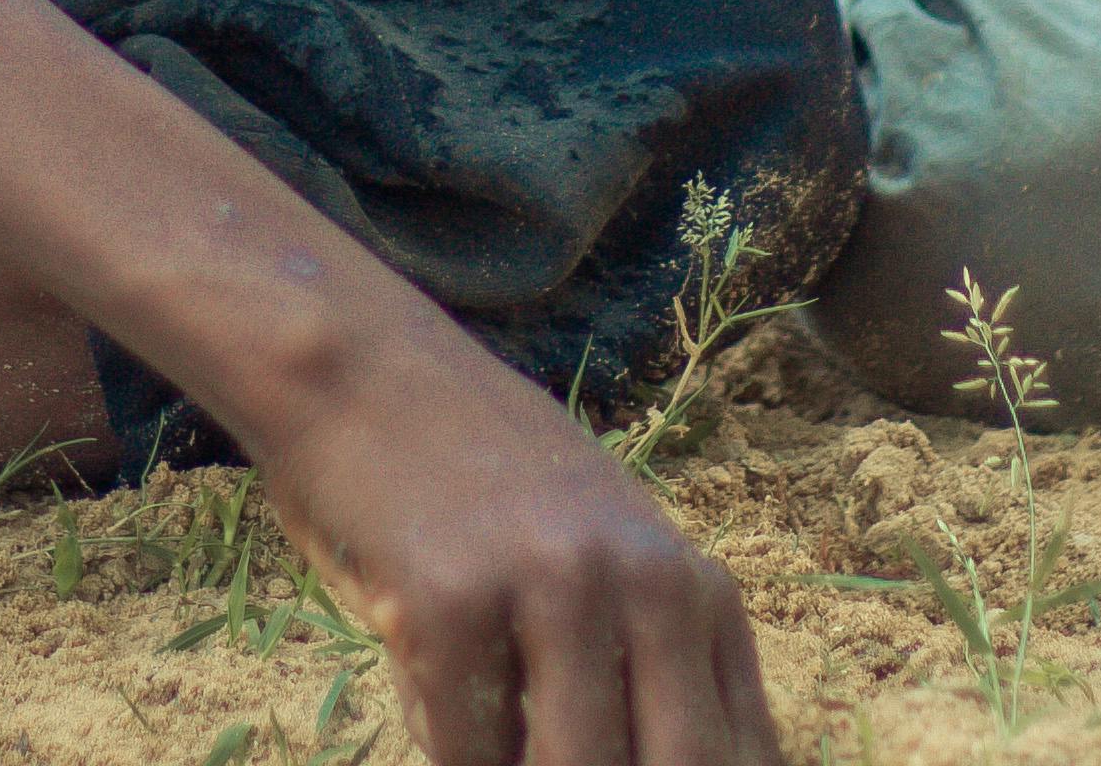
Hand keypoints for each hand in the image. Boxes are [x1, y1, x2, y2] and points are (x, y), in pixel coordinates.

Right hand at [259, 322, 773, 765]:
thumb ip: (657, 655)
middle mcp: (642, 580)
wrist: (363, 373)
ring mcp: (550, 584)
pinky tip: (427, 671)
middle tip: (546, 747)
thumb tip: (697, 763)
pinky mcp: (451, 600)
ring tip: (487, 719)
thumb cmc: (484, 481)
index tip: (626, 757)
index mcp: (693, 586)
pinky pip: (465, 749)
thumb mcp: (606, 548)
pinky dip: (443, 739)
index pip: (737, 750)